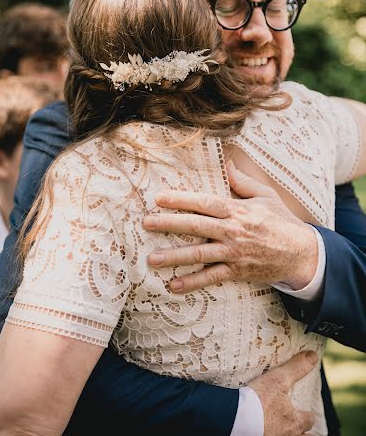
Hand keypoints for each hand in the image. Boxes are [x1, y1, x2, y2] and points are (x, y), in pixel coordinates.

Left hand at [145, 163, 317, 292]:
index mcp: (237, 210)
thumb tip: (226, 163)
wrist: (301, 253)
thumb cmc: (281, 221)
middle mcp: (232, 231)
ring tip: (152, 258)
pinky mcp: (236, 271)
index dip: (181, 200)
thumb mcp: (265, 195)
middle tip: (146, 224)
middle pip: (196, 226)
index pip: (204, 203)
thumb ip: (242, 181)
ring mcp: (233, 253)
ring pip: (200, 254)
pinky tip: (174, 285)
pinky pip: (211, 277)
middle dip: (169, 224)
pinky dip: (193, 282)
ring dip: (175, 257)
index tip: (159, 198)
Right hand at [248, 350, 316, 435]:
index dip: (308, 414)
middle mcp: (287, 435)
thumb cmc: (259, 401)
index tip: (305, 409)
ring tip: (281, 428)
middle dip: (302, 431)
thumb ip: (297, 368)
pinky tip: (264, 428)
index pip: (309, 420)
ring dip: (287, 433)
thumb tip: (313, 355)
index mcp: (294, 422)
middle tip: (298, 425)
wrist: (235, 418)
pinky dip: (270, 433)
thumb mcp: (278, 379)